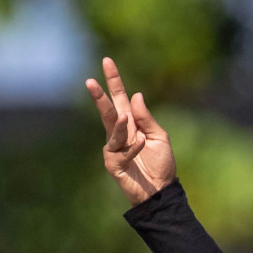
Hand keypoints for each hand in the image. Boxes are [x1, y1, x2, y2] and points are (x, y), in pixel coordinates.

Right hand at [85, 57, 175, 204]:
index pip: (119, 98)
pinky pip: (121, 150)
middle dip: (99, 96)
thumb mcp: (159, 137)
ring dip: (119, 124)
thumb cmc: (161, 164)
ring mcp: (114, 148)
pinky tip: (142, 143)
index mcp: (131, 123)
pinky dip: (134, 146)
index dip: (114, 81)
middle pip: (107, 111)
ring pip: (112, 131)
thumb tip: (135, 95)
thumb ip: (146, 118)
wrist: (161, 191)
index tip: (107, 61)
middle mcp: (120, 133)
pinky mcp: (113, 163)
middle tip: (90, 81)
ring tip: (124, 118)